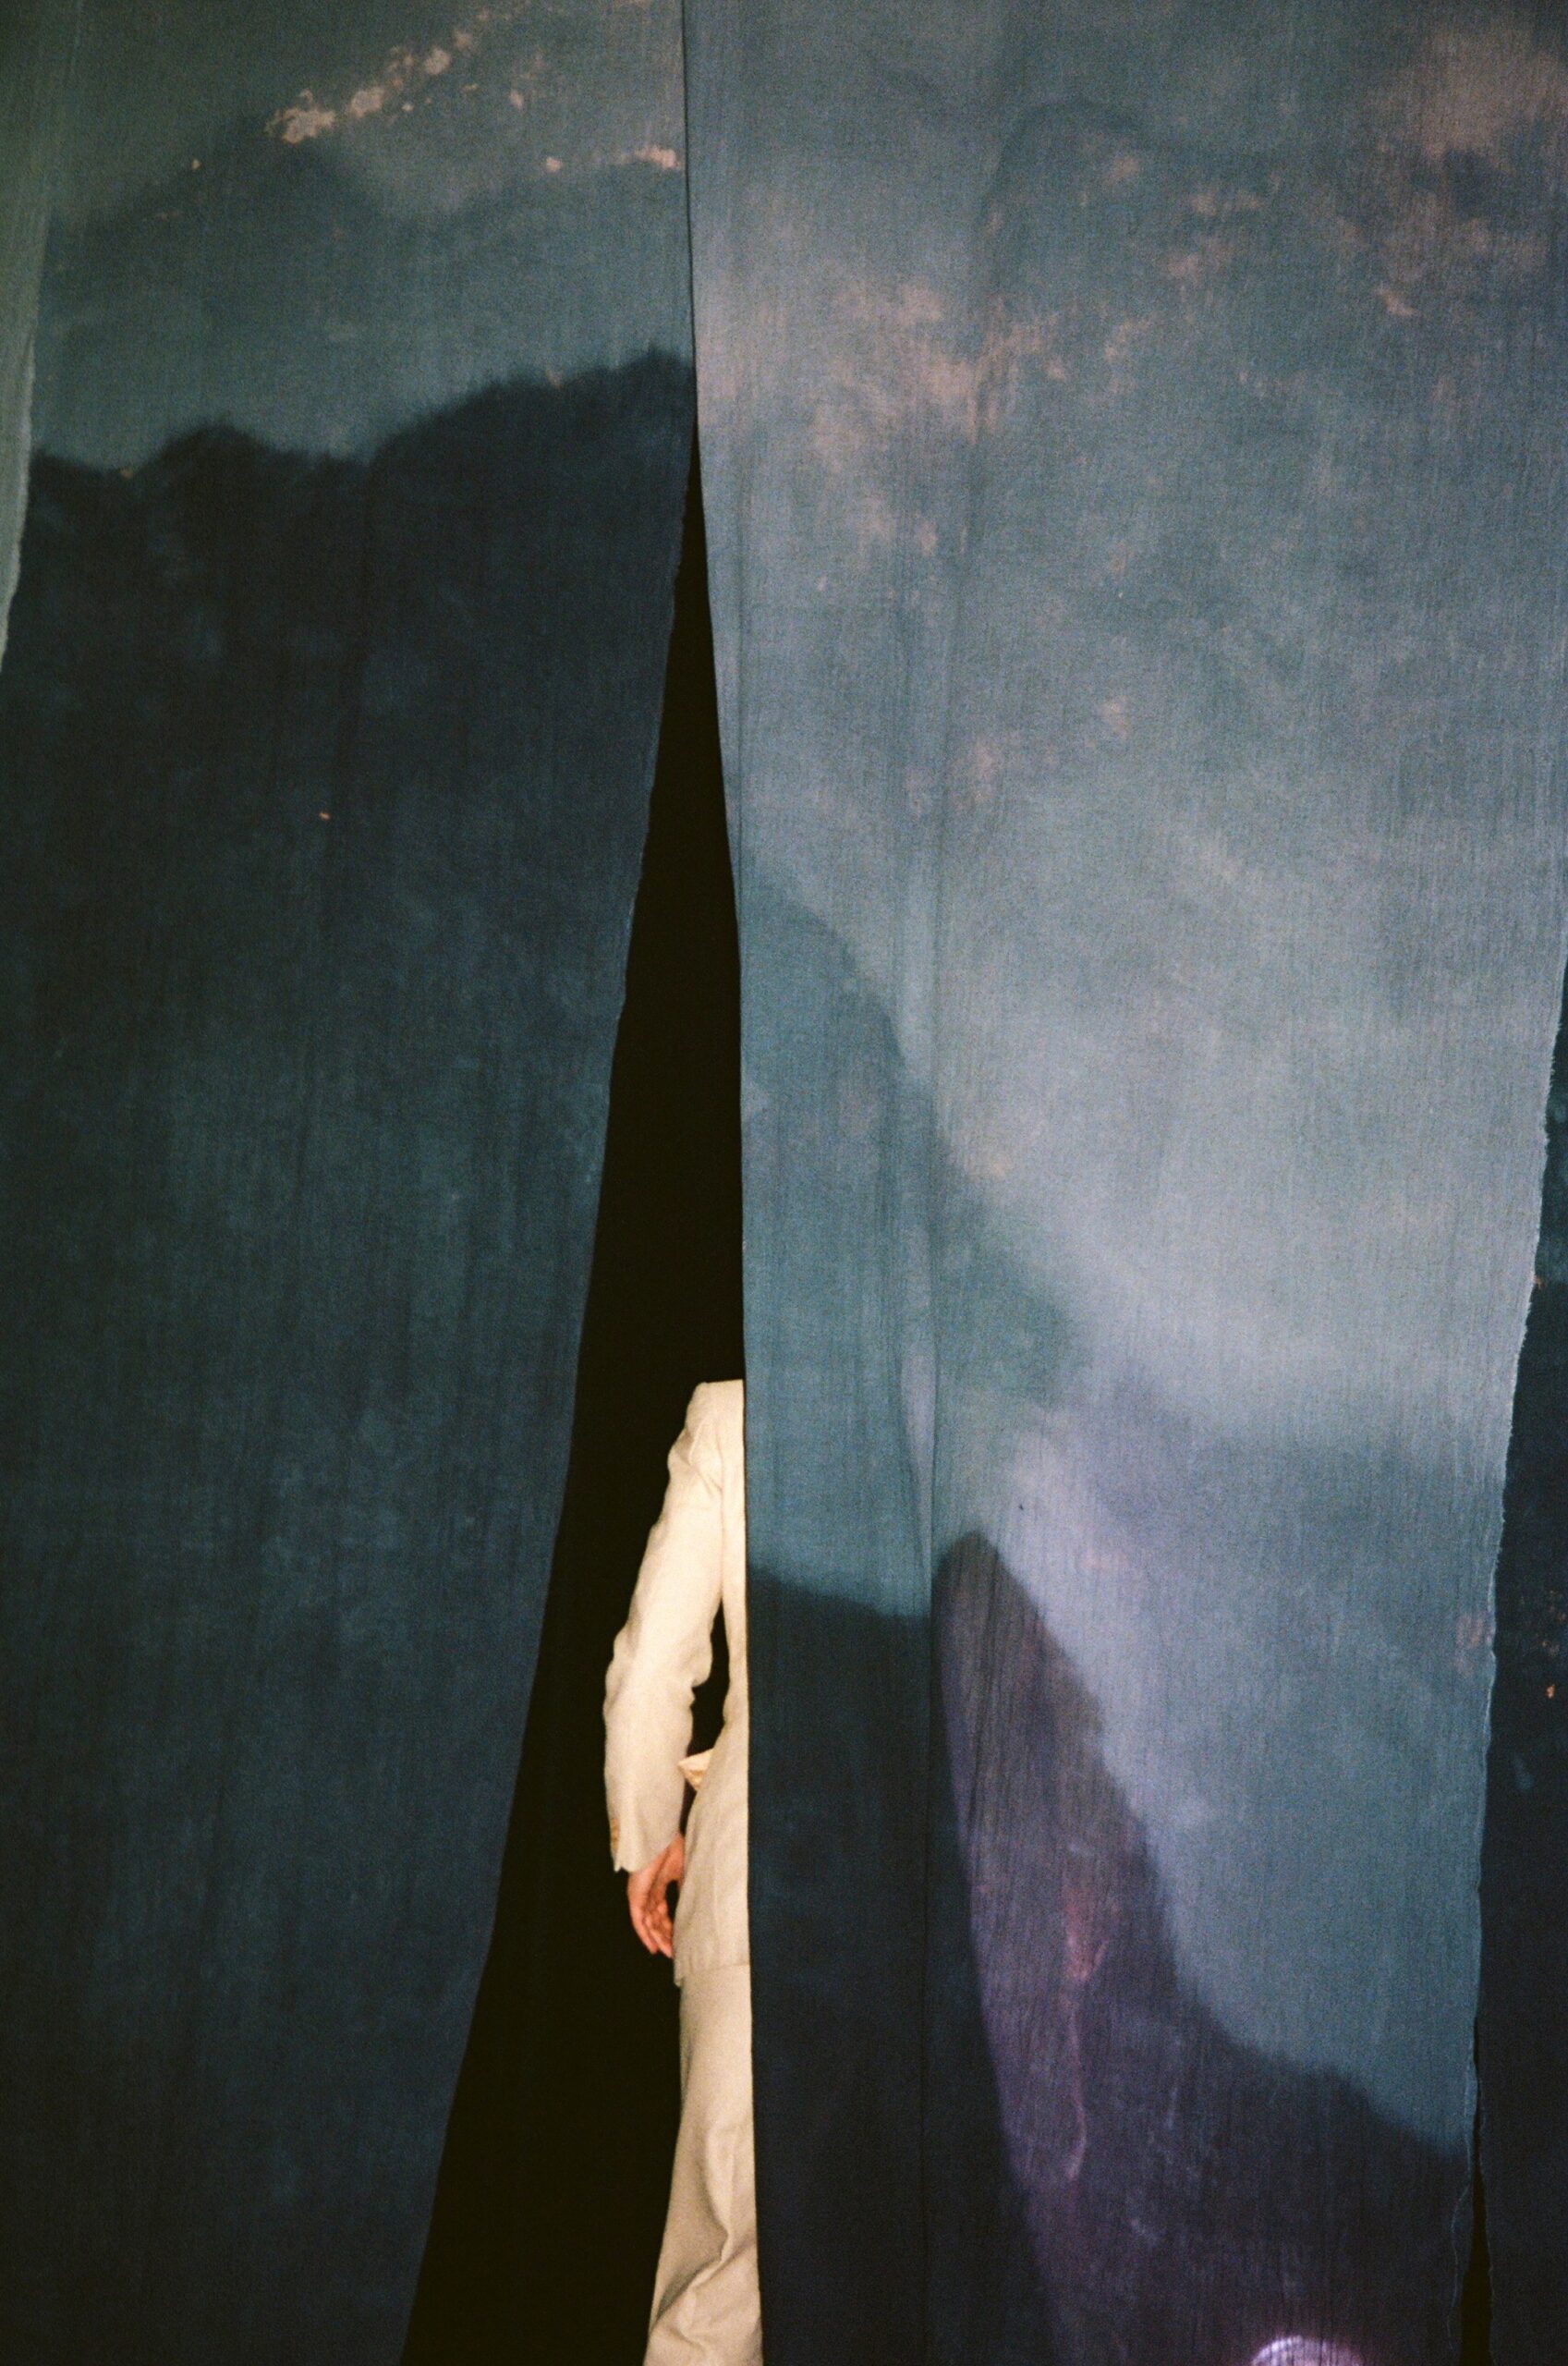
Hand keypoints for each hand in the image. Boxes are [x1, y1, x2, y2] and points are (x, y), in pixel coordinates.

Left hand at [627, 1833, 684, 1957]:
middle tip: (674, 1951)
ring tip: (668, 1952)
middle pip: (655, 1919)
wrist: (659, 1837)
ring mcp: (641, 1894)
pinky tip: (652, 1947)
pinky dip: (645, 1934)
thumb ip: (683, 1888)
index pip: (663, 1910)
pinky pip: (638, 1920)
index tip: (679, 1938)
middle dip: (665, 1935)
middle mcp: (648, 1891)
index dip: (670, 1925)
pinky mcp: (635, 1896)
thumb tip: (690, 1905)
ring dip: (657, 1938)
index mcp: (659, 1883)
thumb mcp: (682, 1872)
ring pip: (648, 1922)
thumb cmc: (672, 1848)